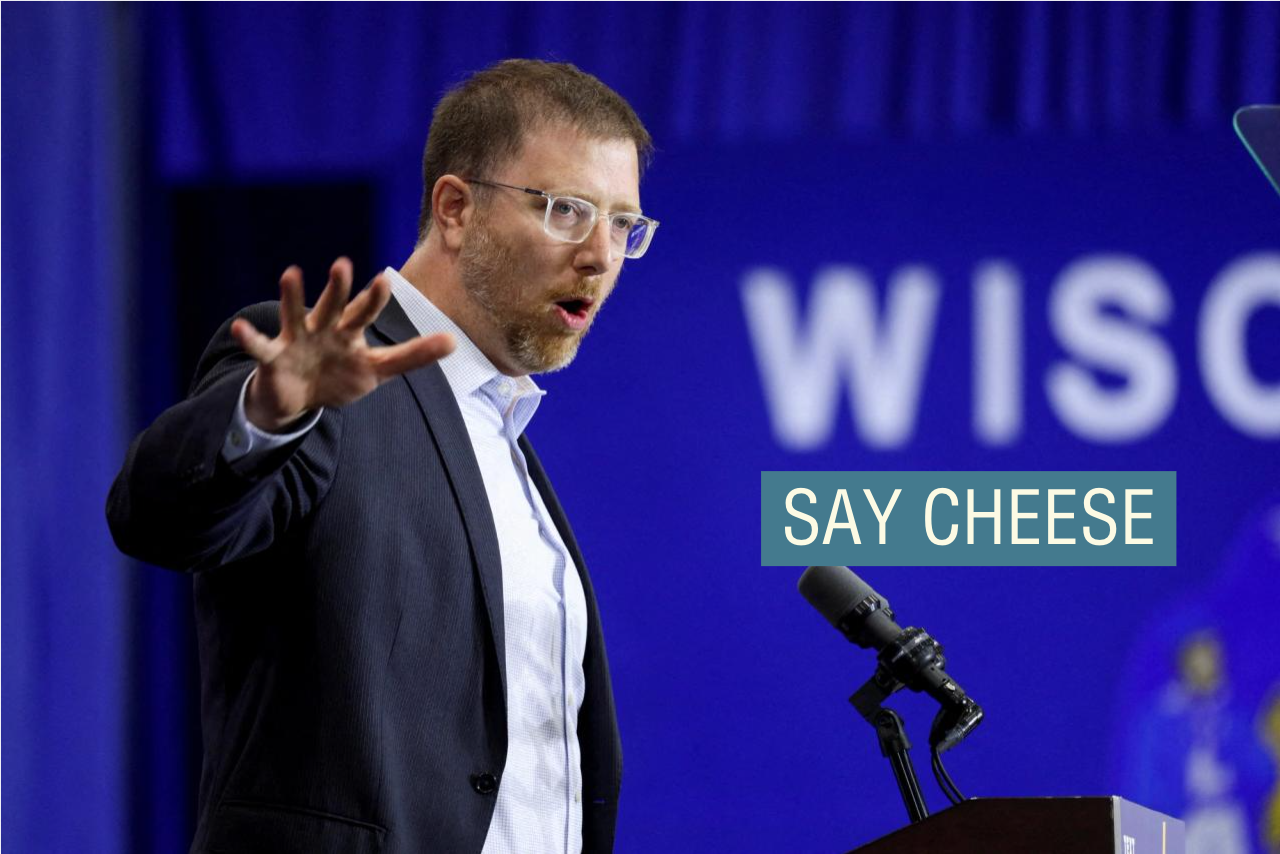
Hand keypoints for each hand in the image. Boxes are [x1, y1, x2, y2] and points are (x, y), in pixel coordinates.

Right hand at [231, 258, 454, 431]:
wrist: (298, 400)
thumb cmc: (339, 377)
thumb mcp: (378, 369)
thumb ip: (413, 356)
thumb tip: (454, 341)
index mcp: (349, 331)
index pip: (364, 311)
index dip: (372, 298)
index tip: (383, 279)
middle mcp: (323, 328)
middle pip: (332, 306)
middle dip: (336, 288)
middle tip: (343, 264)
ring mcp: (296, 339)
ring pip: (295, 314)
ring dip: (292, 296)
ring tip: (291, 273)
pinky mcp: (273, 357)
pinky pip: (259, 347)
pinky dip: (250, 338)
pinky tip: (240, 329)